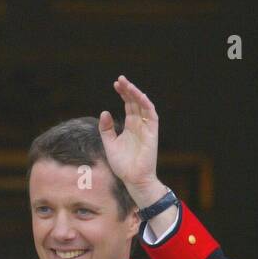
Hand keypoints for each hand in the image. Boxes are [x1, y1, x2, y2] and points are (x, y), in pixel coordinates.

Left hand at [98, 75, 167, 208]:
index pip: (128, 105)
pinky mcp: (152, 133)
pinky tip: (139, 96)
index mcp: (130, 126)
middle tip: (120, 79)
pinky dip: (146, 104)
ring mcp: (146, 128)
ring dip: (136, 94)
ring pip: (143, 106)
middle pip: (135, 102)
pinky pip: (151, 115)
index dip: (123, 94)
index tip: (115, 84)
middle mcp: (139, 125)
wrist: (133, 179)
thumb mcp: (109, 144)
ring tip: (127, 84)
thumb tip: (104, 112)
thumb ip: (106, 129)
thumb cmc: (123, 165)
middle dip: (128, 90)